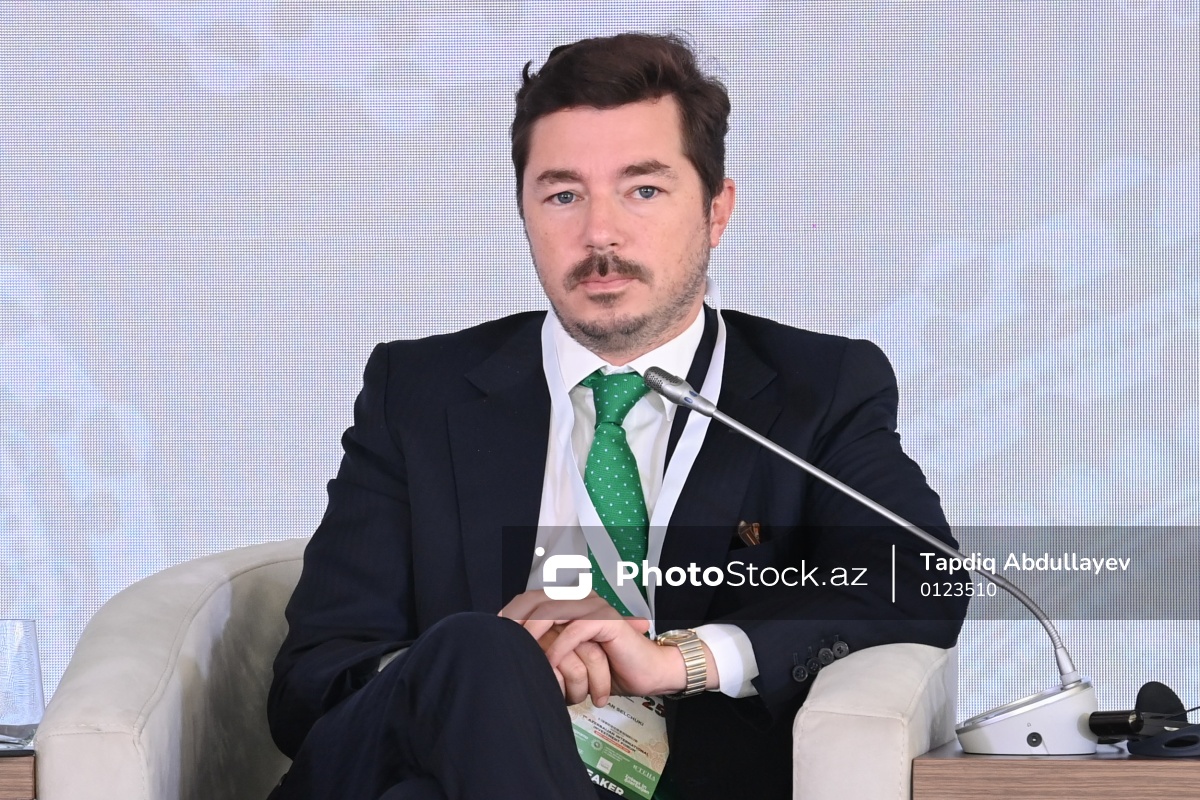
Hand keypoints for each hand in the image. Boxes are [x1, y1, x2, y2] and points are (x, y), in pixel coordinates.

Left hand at [501, 591, 649, 704]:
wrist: (644, 673)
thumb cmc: (607, 666)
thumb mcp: (566, 655)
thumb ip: (544, 645)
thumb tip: (507, 648)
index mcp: (568, 601)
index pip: (529, 599)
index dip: (509, 614)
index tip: (493, 634)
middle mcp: (579, 598)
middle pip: (536, 600)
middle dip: (515, 622)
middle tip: (502, 644)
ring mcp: (594, 606)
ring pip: (553, 611)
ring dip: (533, 633)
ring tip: (521, 653)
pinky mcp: (608, 620)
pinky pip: (577, 629)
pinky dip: (560, 647)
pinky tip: (550, 663)